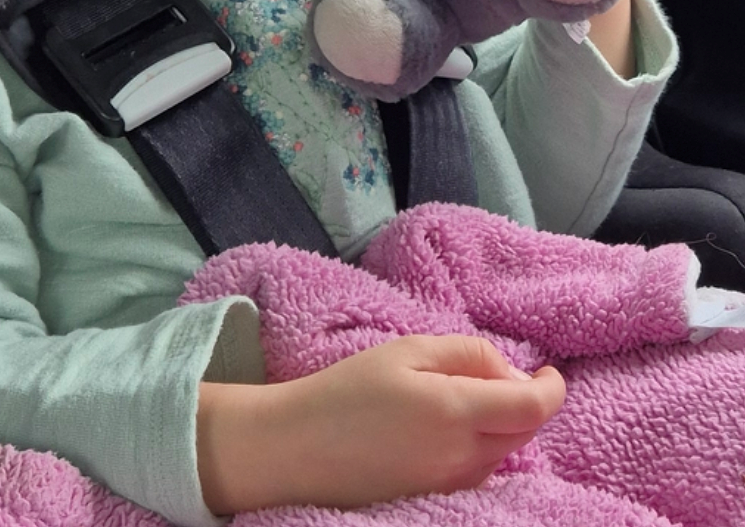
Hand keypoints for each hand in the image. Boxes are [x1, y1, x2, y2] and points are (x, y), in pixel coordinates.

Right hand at [197, 334, 564, 512]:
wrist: (299, 451)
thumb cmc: (346, 392)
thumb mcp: (405, 350)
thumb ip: (464, 353)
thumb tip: (507, 371)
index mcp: (456, 413)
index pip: (534, 408)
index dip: (553, 388)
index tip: (551, 371)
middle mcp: (464, 458)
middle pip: (525, 432)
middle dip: (523, 401)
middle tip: (490, 373)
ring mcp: (452, 485)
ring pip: (504, 453)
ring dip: (500, 424)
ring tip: (458, 396)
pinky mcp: (438, 499)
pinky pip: (479, 470)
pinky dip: (480, 446)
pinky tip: (443, 427)